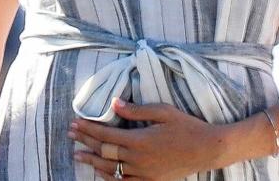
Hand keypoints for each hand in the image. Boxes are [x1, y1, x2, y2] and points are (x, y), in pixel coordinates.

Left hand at [69, 98, 225, 180]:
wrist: (208, 149)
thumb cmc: (187, 127)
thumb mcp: (163, 112)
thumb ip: (136, 110)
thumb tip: (114, 103)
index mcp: (139, 139)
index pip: (105, 135)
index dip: (88, 129)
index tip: (74, 123)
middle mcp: (138, 159)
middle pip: (104, 151)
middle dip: (85, 142)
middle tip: (70, 135)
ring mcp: (144, 173)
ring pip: (111, 169)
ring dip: (92, 161)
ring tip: (77, 155)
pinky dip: (110, 178)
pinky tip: (101, 173)